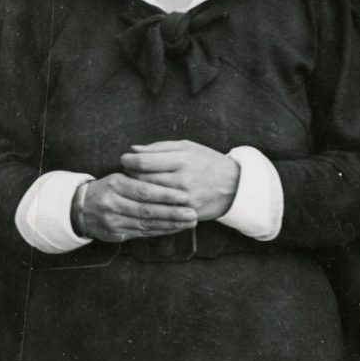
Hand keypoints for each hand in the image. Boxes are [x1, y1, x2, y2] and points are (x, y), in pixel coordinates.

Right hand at [78, 172, 197, 242]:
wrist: (81, 208)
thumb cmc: (109, 187)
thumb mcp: (120, 175)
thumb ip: (141, 174)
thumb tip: (167, 169)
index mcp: (116, 185)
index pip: (144, 191)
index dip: (165, 194)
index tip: (184, 196)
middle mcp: (113, 204)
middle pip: (147, 210)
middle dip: (172, 212)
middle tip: (192, 212)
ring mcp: (114, 221)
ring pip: (146, 224)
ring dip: (170, 224)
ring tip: (189, 221)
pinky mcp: (116, 234)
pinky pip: (143, 233)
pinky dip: (161, 231)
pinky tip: (176, 228)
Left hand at [121, 139, 239, 221]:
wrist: (234, 185)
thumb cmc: (208, 162)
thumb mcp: (187, 147)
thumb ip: (159, 147)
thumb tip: (133, 150)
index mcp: (181, 160)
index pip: (144, 162)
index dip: (129, 160)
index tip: (125, 159)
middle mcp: (182, 180)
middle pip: (142, 180)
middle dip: (130, 175)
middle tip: (129, 171)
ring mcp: (184, 198)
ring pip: (148, 197)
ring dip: (137, 190)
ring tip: (136, 184)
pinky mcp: (186, 213)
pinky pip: (160, 210)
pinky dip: (150, 204)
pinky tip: (148, 199)